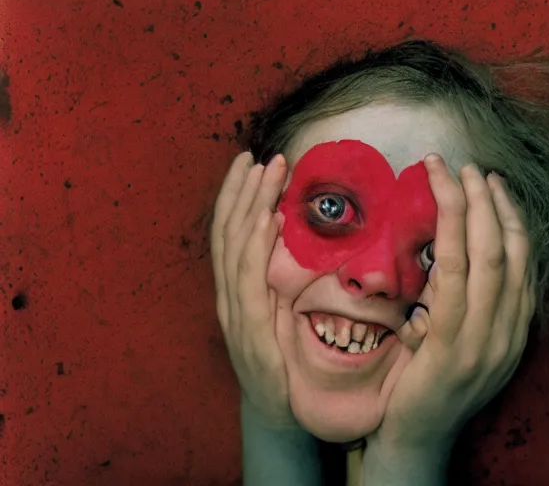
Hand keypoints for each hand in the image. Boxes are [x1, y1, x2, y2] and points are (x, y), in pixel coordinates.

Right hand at [211, 152, 293, 427]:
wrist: (279, 412)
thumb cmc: (287, 362)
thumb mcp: (286, 313)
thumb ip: (287, 279)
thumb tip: (300, 234)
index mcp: (238, 290)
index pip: (232, 233)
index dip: (238, 196)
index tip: (252, 160)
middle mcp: (230, 296)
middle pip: (230, 232)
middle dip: (243, 191)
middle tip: (259, 155)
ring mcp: (236, 312)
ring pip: (237, 247)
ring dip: (251, 205)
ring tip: (265, 172)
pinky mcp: (250, 329)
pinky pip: (250, 279)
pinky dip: (255, 245)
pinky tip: (267, 219)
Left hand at [363, 155, 533, 482]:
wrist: (418, 439)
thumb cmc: (431, 389)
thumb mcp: (462, 345)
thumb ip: (466, 307)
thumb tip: (451, 263)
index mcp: (516, 328)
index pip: (522, 261)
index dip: (510, 217)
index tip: (493, 186)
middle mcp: (509, 330)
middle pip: (508, 251)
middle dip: (492, 203)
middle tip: (472, 168)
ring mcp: (485, 339)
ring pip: (486, 257)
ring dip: (471, 207)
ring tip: (454, 173)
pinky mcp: (453, 345)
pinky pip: (455, 279)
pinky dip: (451, 234)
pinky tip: (441, 208)